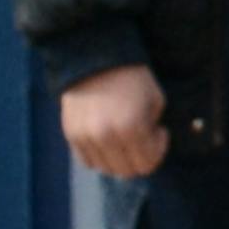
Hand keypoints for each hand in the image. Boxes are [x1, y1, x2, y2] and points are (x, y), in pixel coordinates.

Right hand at [55, 65, 172, 181]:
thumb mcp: (156, 101)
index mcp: (131, 128)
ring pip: (106, 169)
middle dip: (140, 156)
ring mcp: (85, 137)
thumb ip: (154, 130)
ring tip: (123, 135)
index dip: (158, 150)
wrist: (95, 57)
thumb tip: (148, 148)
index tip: (158, 132)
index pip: (147, 164)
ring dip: (119, 158)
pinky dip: (100, 156)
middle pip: (126, 171)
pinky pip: (87, 161)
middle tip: (142, 135)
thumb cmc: (132, 78)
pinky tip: (107, 138)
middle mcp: (105, 137)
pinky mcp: (70, 135)